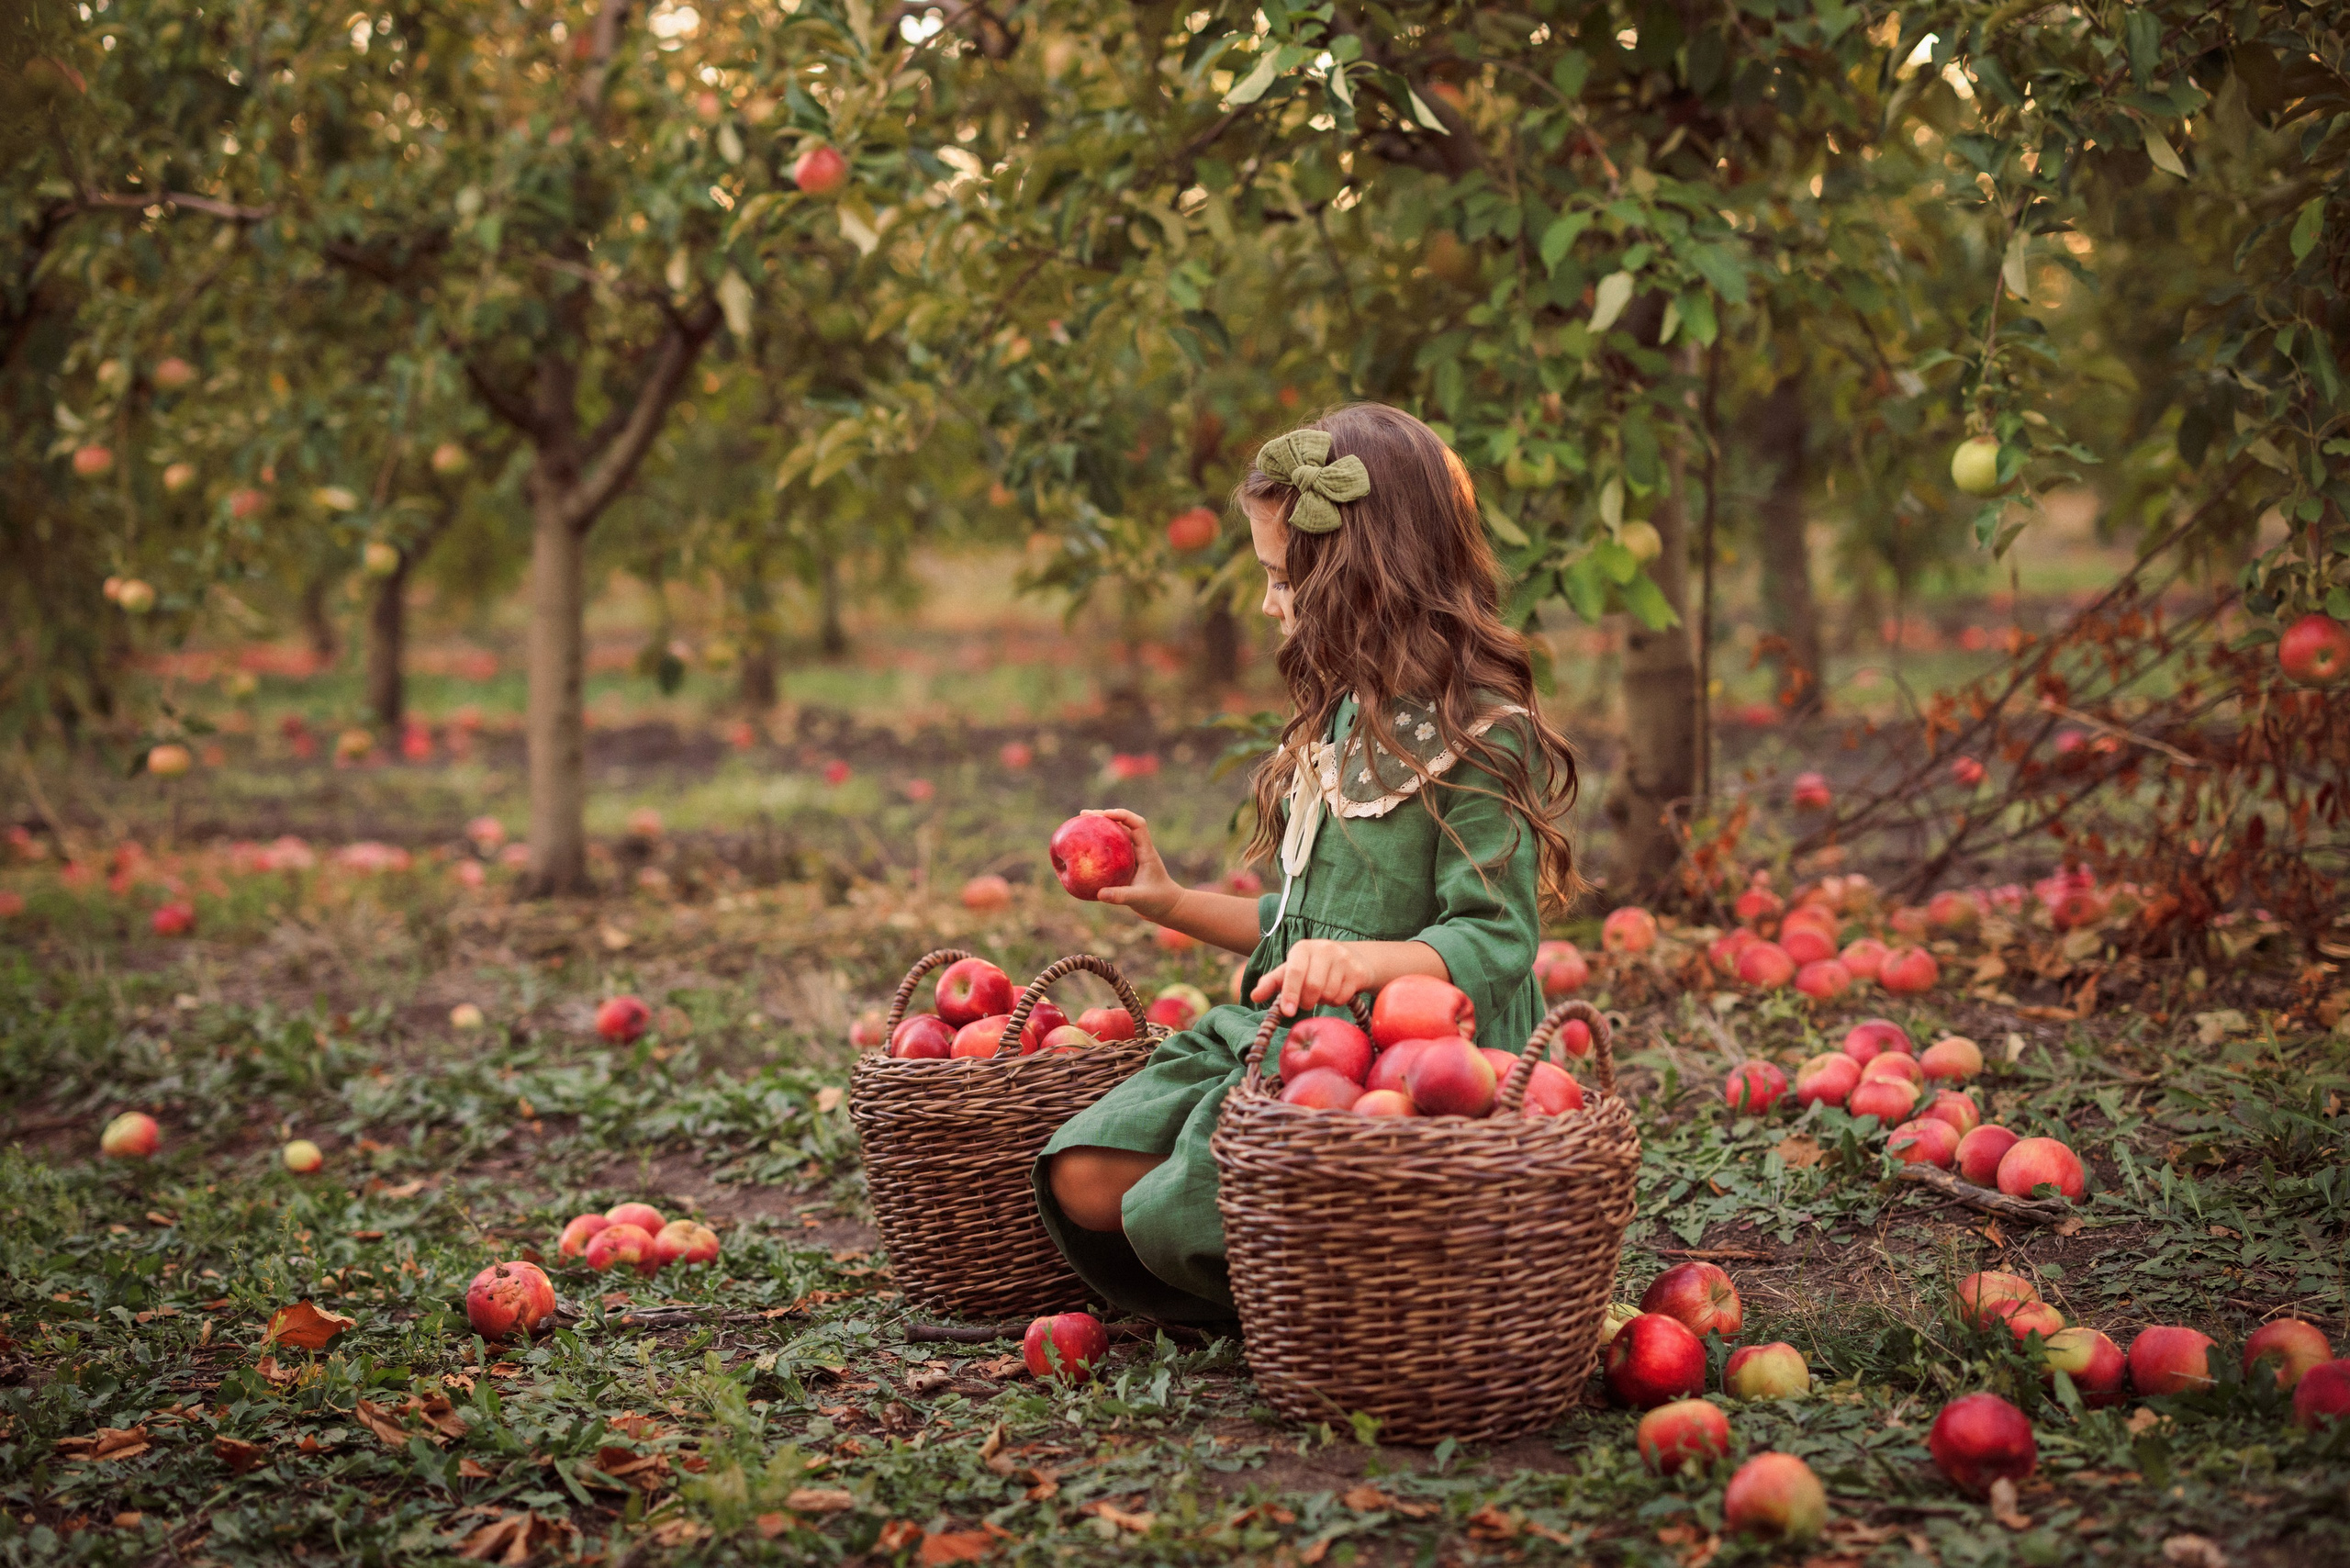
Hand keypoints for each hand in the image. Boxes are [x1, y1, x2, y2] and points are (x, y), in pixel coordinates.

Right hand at [1084, 809, 1181, 921]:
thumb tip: (1099, 894)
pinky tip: (1084, 849)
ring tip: (1080, 824)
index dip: (1121, 815)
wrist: (1167, 907)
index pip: (1137, 824)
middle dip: (1104, 817)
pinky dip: (1099, 845)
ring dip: (1101, 828)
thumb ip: (1121, 896)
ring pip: (1116, 835)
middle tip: (1083, 815)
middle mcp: (1139, 849)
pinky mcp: (1127, 863)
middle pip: (1123, 824)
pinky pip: (1111, 849)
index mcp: (1146, 851)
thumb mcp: (1139, 899)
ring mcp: (1133, 855)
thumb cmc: (1158, 901)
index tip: (1103, 815)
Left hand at [1250, 938, 1373, 1018]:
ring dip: (1323, 1001)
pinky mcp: (1358, 971)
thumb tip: (1254, 996)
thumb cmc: (1312, 967)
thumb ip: (1272, 982)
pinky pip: (1343, 997)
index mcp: (1303, 948)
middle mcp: (1324, 949)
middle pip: (1313, 987)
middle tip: (1306, 1001)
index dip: (1290, 993)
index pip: (1295, 971)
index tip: (1287, 1012)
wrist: (1351, 958)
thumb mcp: (1291, 971)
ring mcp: (1344, 959)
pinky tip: (1336, 991)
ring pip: (1329, 994)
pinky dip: (1336, 1001)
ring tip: (1322, 992)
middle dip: (1307, 1001)